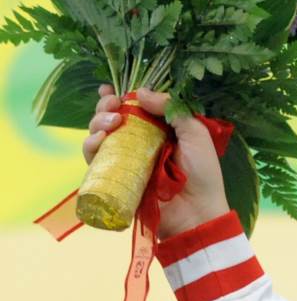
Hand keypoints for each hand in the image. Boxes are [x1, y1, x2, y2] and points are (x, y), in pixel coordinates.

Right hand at [84, 86, 229, 239]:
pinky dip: (90, 146)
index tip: (111, 88)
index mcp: (159, 129)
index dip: (119, 96)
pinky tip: (98, 140)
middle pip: (112, 118)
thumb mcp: (195, 133)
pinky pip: (94, 160)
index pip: (134, 107)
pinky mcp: (114, 178)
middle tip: (113, 105)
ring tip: (112, 122)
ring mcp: (125, 160)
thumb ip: (172, 109)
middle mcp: (139, 142)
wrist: (196, 212)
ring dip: (98, 122)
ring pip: (99, 135)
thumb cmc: (202, 172)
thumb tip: (141, 92)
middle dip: (107, 106)